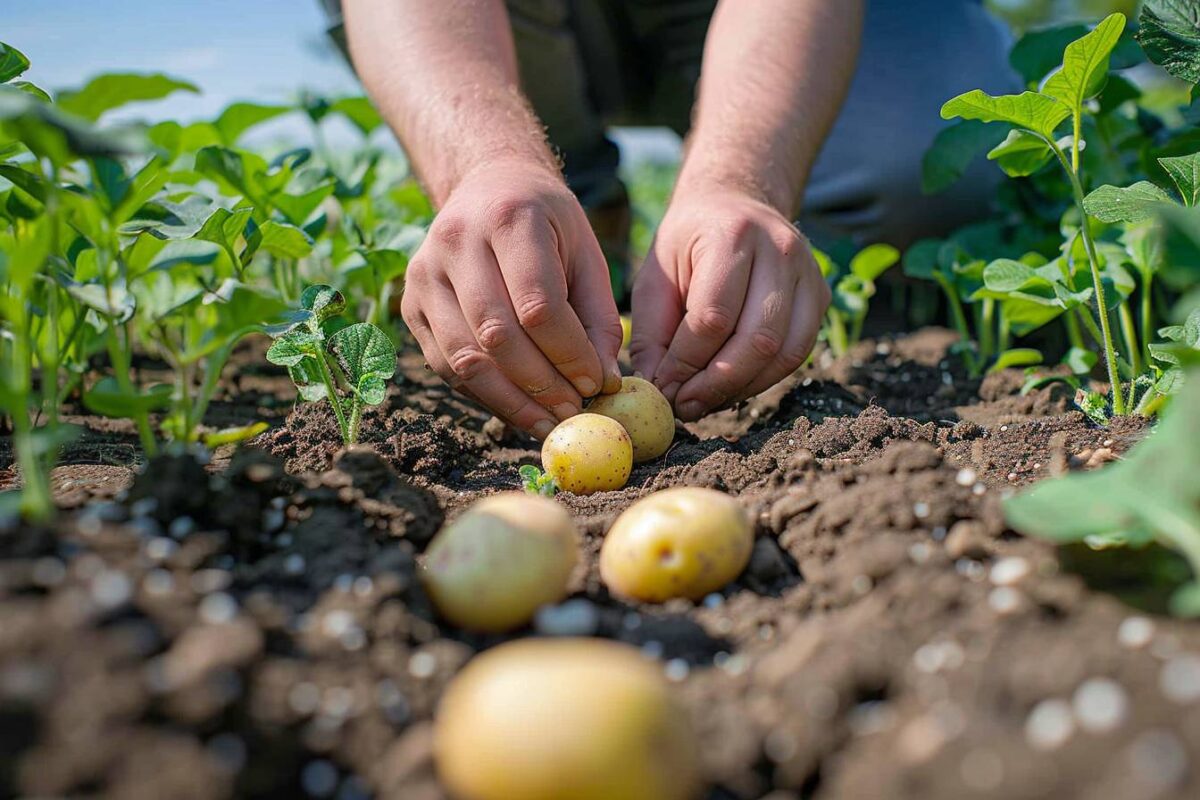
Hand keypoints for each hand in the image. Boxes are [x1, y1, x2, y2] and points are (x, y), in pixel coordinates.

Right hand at [401, 160, 622, 438]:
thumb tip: (603, 382)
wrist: (488, 186)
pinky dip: (483, 394)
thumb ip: (598, 316)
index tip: (595, 383)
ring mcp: (425, 274)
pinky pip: (445, 365)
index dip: (568, 353)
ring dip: (510, 401)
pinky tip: (517, 407)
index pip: (538, 304)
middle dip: (540, 384)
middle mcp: (457, 242)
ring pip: (464, 358)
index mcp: (510, 219)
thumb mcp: (586, 253)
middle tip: (573, 412)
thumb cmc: (547, 224)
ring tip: (548, 421)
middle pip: (497, 335)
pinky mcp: (410, 303)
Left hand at [630, 188, 829, 421]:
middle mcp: (780, 249)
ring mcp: (808, 272)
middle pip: (757, 339)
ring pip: (785, 352)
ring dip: (742, 388)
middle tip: (685, 406)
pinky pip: (798, 351)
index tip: (662, 389)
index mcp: (733, 235)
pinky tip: (732, 388)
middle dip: (716, 384)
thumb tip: (655, 390)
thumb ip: (652, 335)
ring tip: (705, 402)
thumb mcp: (655, 278)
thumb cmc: (686, 246)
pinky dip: (764, 379)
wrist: (734, 206)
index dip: (686, 363)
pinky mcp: (820, 295)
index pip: (714, 316)